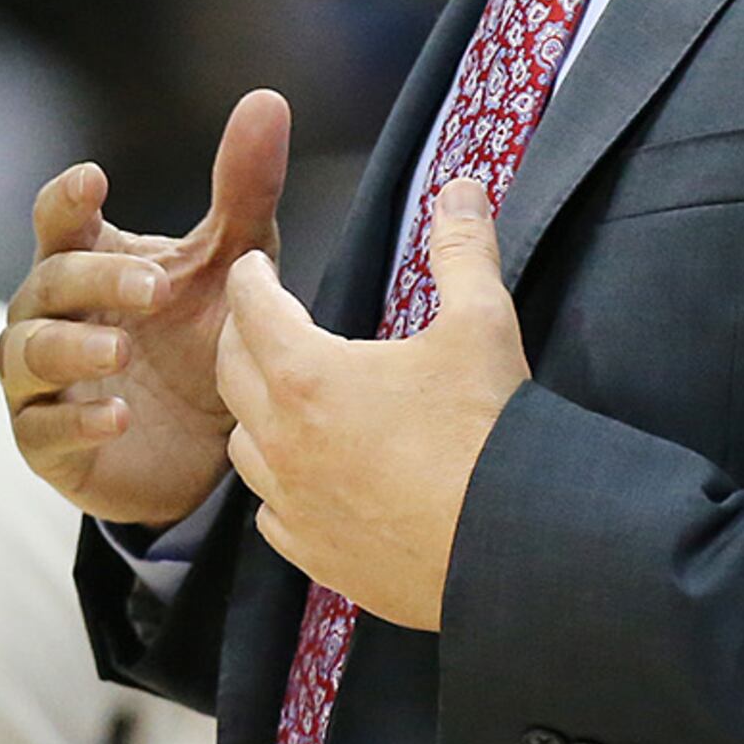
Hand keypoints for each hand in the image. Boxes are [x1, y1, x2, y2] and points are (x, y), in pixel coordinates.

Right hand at [0, 90, 290, 524]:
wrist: (205, 452)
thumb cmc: (201, 342)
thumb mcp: (232, 265)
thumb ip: (243, 189)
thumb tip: (269, 98)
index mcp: (85, 261)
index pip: (58, 220)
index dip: (67, 198)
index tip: (94, 180)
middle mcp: (48, 315)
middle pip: (48, 282)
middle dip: (96, 278)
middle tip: (157, 287)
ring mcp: (40, 381)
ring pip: (27, 352)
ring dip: (71, 347)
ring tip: (123, 351)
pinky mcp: (46, 444)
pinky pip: (42, 428)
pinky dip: (76, 420)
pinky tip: (118, 417)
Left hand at [217, 176, 531, 631]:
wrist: (512, 551)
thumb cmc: (490, 437)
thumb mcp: (482, 326)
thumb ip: (462, 250)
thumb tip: (459, 188)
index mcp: (307, 376)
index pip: (251, 307)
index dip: (251, 277)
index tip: (254, 265)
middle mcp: (283, 441)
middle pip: (232, 371)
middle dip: (240, 335)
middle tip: (257, 318)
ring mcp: (294, 503)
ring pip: (244, 446)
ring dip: (252, 412)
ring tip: (276, 395)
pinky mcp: (315, 555)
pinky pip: (273, 511)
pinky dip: (279, 485)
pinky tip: (301, 478)